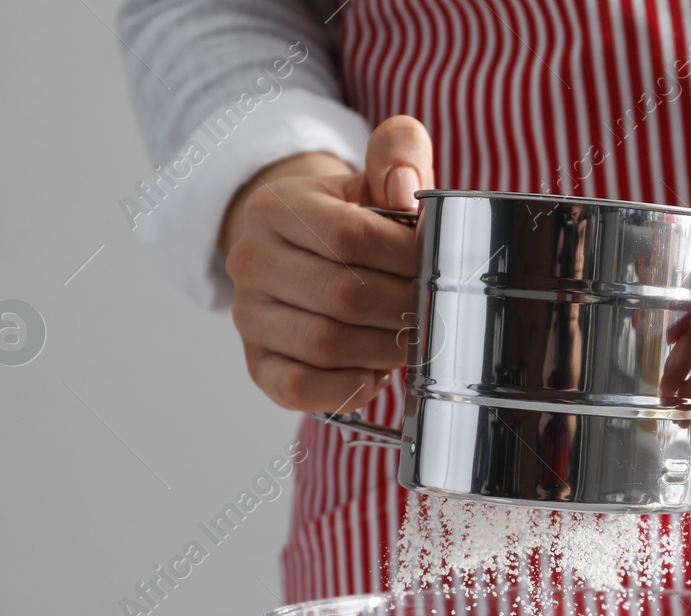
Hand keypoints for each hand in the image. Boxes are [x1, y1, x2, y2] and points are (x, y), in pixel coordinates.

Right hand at [223, 116, 433, 414]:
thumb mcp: (373, 176)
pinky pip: (300, 387)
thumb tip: (404, 184)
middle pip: (344, 296)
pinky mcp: (259, 365)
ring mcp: (249, 317)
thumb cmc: (351, 220)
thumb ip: (398, 154)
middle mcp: (250, 261)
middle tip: (437, 312)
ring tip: (413, 340)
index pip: (351, 237)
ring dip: (385, 350)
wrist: (301, 254)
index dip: (407, 259)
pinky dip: (349, 386)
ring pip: (327, 344)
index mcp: (276, 207)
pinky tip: (376, 372)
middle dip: (404, 310)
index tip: (440, 269)